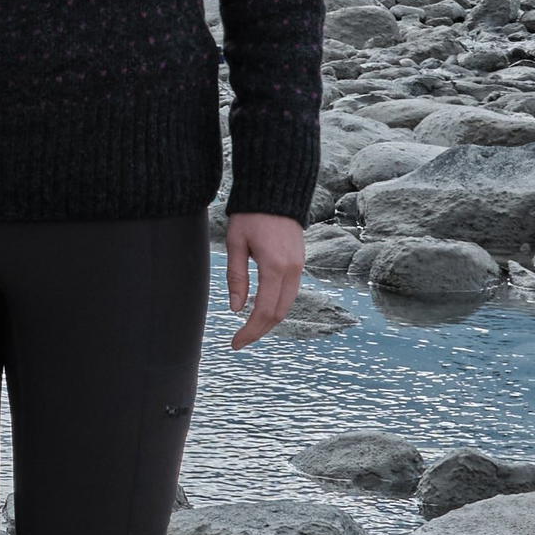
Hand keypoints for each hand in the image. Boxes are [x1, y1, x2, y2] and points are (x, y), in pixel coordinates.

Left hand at [225, 211, 304, 349]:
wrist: (276, 190)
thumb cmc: (251, 214)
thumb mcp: (236, 244)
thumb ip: (236, 277)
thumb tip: (236, 308)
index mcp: (274, 266)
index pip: (263, 311)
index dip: (249, 332)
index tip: (235, 343)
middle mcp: (292, 270)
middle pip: (278, 313)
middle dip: (259, 331)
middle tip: (239, 341)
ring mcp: (299, 266)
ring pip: (287, 305)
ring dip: (269, 321)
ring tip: (248, 329)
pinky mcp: (300, 262)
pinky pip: (291, 293)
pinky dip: (277, 306)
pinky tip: (261, 309)